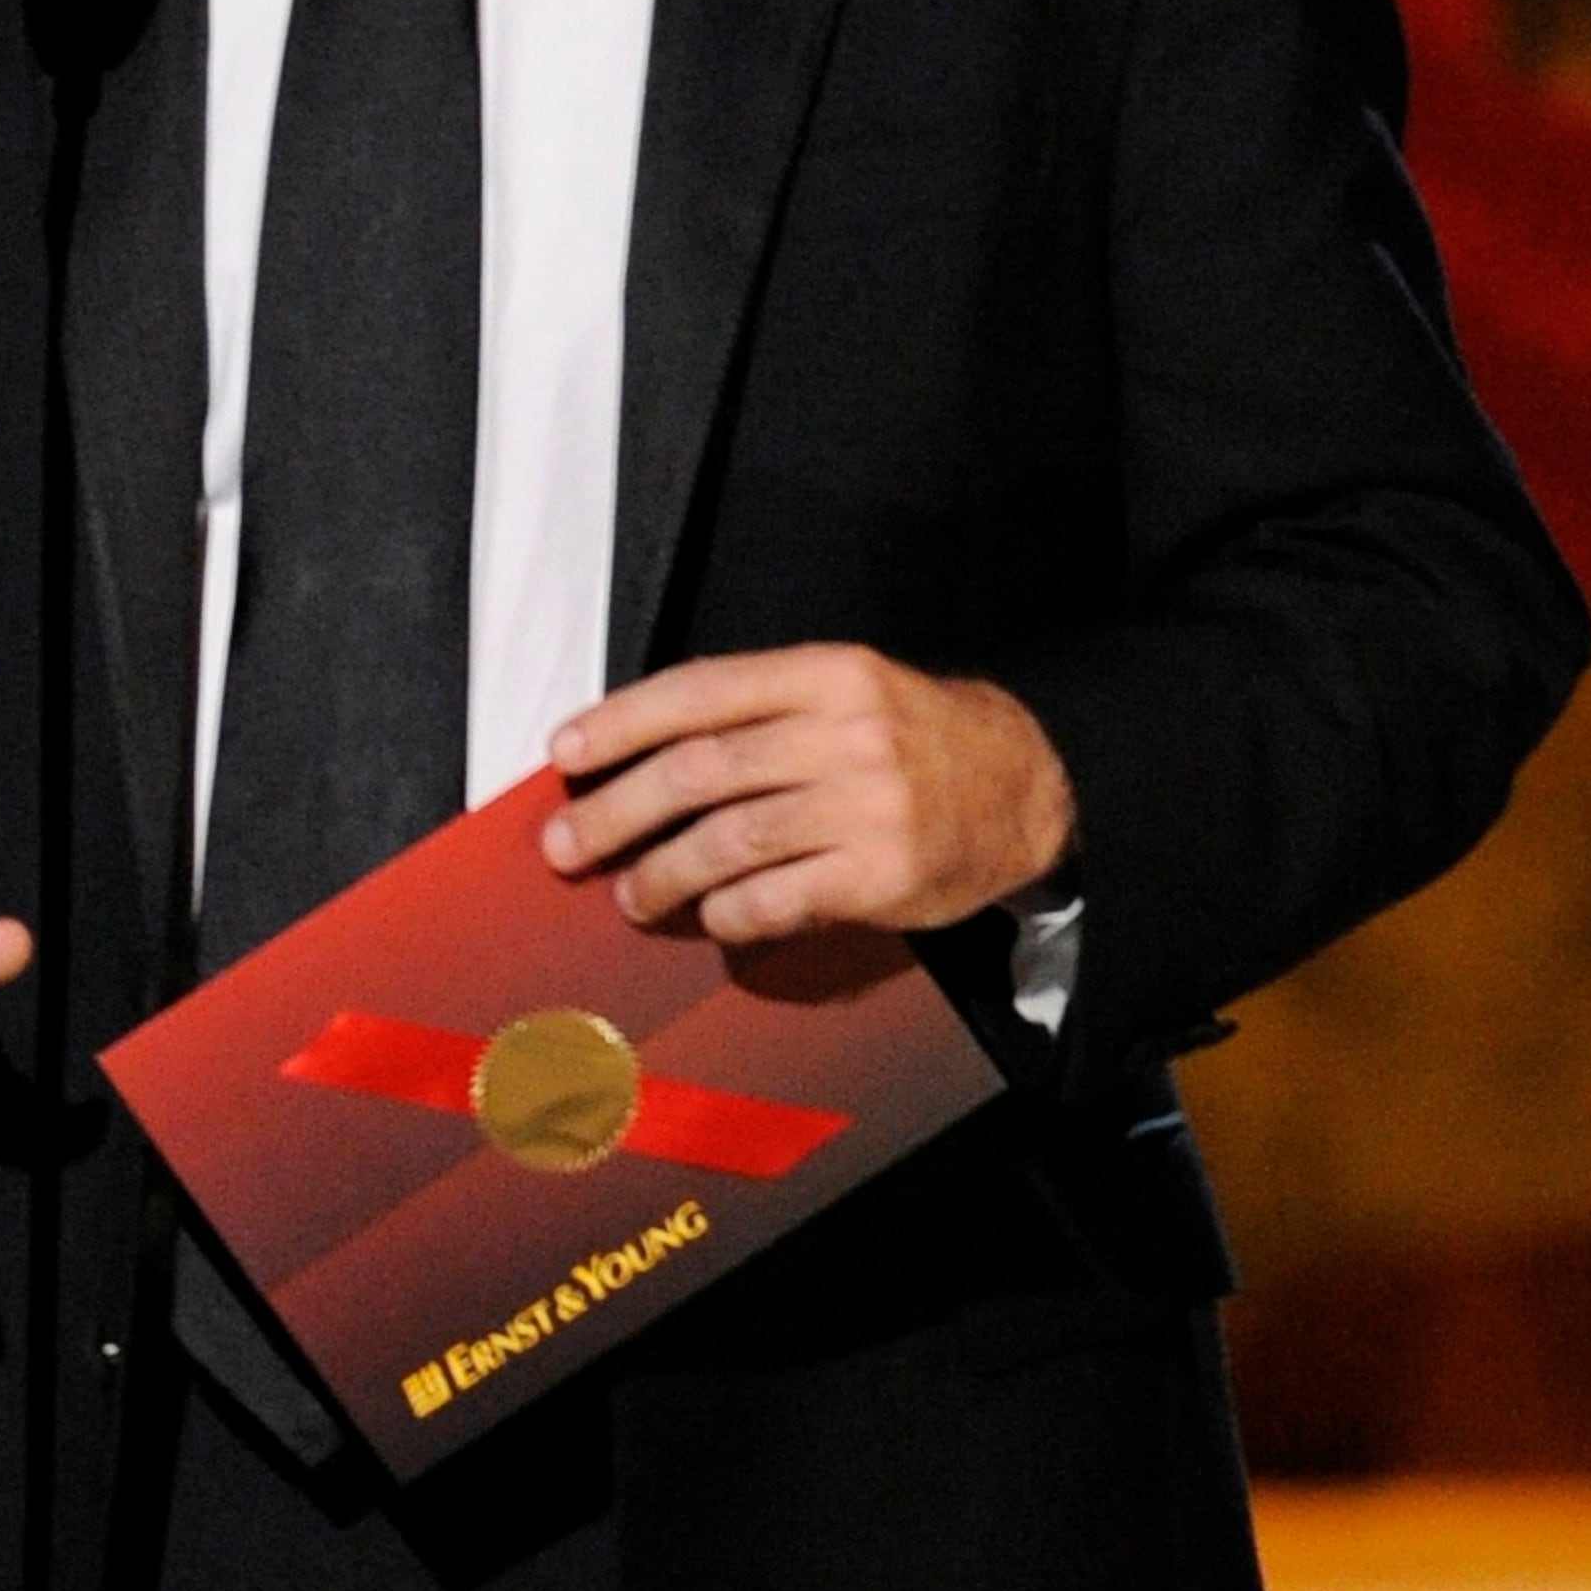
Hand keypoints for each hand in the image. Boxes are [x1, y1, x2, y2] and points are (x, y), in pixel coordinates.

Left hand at [542, 645, 1074, 947]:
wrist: (1025, 786)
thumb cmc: (909, 738)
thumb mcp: (843, 691)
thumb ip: (754, 714)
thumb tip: (633, 756)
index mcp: (824, 675)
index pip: (697, 691)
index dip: (619, 723)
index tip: (564, 753)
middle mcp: (842, 734)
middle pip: (698, 772)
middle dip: (615, 812)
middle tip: (565, 845)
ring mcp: (864, 807)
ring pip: (727, 843)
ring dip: (662, 874)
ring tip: (631, 894)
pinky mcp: (881, 875)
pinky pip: (775, 900)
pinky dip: (727, 913)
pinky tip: (710, 916)